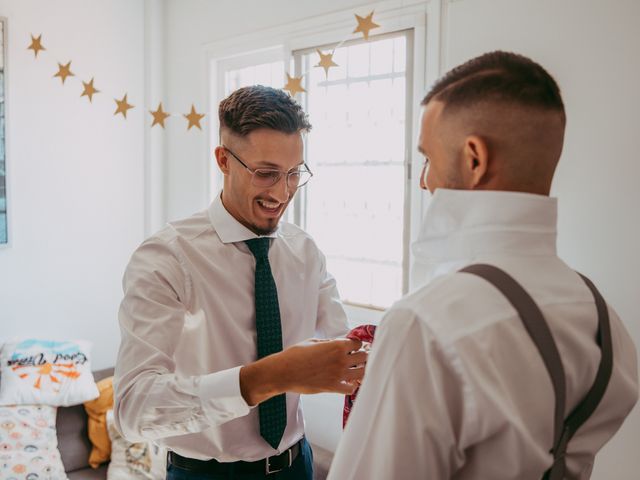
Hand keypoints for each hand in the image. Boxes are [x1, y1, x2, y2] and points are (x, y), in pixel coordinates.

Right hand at [240, 338, 366, 405]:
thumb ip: (329, 343)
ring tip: (355, 370)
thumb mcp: (313, 342)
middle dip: (362, 357)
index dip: (357, 345)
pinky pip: (351, 389)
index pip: (358, 343)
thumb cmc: (296, 355)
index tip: (355, 347)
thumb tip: (337, 343)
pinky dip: (351, 386)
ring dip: (360, 371)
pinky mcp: (333, 387)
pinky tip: (347, 383)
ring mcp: (338, 374)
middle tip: (358, 359)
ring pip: (362, 373)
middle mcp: (341, 359)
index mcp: (336, 346)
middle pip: (364, 357)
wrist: (284, 371)